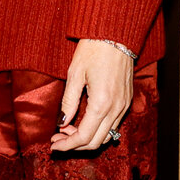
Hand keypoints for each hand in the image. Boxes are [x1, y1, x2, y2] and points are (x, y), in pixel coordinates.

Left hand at [51, 38, 135, 152]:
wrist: (116, 34)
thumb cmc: (93, 50)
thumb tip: (61, 123)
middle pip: (96, 142)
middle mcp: (116, 109)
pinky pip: (113, 125)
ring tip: (67, 131)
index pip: (83, 137)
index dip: (67, 145)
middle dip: (75, 146)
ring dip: (87, 139)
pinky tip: (83, 122)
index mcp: (101, 104)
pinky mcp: (127, 101)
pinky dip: (98, 130)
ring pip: (106, 136)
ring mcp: (124, 106)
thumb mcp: (75, 74)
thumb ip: (68, 102)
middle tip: (57, 139)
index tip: (53, 145)